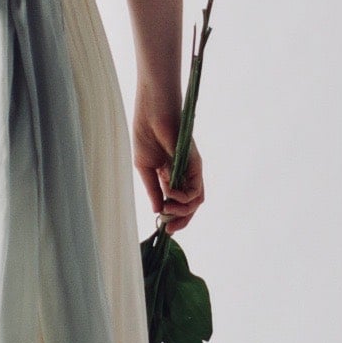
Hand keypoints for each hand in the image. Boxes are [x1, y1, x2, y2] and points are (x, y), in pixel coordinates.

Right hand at [134, 98, 202, 235]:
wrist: (152, 114)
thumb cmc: (147, 134)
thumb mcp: (145, 168)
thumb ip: (153, 190)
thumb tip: (157, 210)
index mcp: (171, 175)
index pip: (179, 202)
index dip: (174, 217)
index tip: (164, 227)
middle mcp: (184, 174)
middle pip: (191, 206)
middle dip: (182, 220)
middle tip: (168, 228)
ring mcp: (191, 170)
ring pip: (196, 201)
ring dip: (182, 212)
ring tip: (167, 210)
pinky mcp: (195, 165)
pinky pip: (195, 190)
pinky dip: (183, 198)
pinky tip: (169, 195)